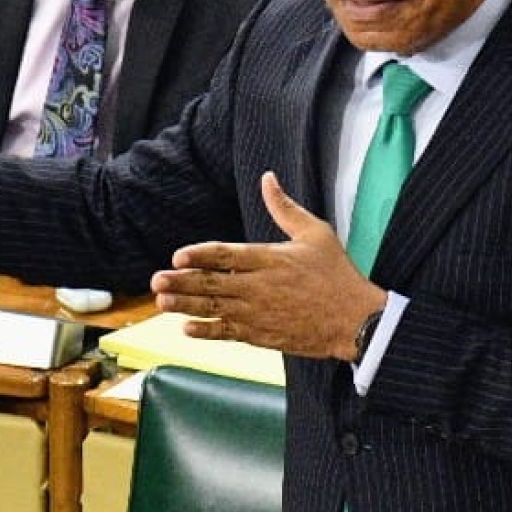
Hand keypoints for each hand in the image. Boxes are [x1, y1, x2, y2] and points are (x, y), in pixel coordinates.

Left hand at [151, 171, 386, 359]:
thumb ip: (284, 207)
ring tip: (161, 302)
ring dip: (186, 306)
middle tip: (155, 281)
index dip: (199, 255)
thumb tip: (268, 177)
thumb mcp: (315, 232)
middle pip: (213, 283)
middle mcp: (259, 286)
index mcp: (270, 259)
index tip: (177, 256)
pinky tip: (187, 328)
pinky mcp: (263, 334)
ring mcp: (259, 313)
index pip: (226, 255)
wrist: (355, 320)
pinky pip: (229, 332)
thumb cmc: (336, 273)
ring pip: (215, 309)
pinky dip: (207, 331)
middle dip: (182, 282)